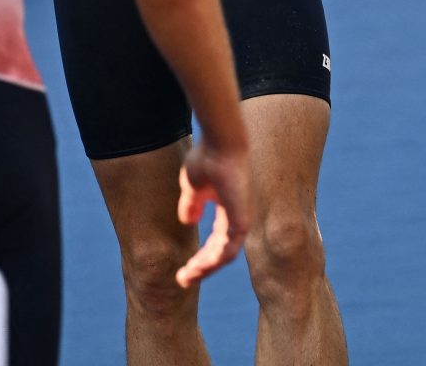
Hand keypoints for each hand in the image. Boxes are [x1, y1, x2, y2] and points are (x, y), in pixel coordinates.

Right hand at [173, 138, 250, 287]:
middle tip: (183, 280)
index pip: (216, 242)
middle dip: (201, 268)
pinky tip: (199, 267)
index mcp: (228, 210)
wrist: (219, 145)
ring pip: (225, 256)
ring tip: (187, 276)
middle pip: (220, 253)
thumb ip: (192, 204)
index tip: (183, 270)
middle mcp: (237, 217)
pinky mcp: (242, 220)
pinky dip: (214, 261)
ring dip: (206, 268)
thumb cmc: (207, 159)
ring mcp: (241, 220)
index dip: (200, 257)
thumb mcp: (193, 187)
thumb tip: (188, 220)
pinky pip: (229, 250)